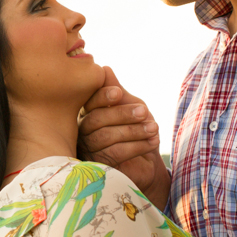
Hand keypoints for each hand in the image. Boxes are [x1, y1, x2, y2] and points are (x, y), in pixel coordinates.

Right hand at [78, 67, 170, 207]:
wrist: (147, 163)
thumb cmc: (136, 130)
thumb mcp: (130, 107)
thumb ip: (117, 92)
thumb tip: (104, 69)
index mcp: (88, 113)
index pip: (89, 103)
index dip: (102, 97)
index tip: (119, 93)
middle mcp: (83, 132)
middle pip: (96, 120)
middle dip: (122, 114)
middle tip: (145, 111)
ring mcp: (88, 150)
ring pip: (106, 137)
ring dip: (133, 131)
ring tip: (154, 128)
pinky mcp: (99, 167)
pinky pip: (115, 154)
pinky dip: (136, 146)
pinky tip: (153, 142)